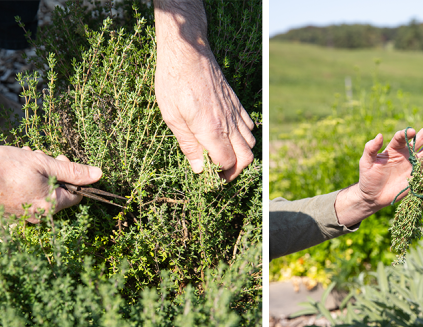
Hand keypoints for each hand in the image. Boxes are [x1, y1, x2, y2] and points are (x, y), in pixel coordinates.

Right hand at [0, 146, 101, 222]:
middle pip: (58, 192)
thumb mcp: (44, 163)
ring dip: (38, 173)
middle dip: (54, 171)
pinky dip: (25, 181)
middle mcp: (38, 216)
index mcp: (51, 205)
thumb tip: (98, 175)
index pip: (76, 194)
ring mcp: (23, 216)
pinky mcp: (10, 212)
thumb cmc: (5, 167)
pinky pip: (26, 196)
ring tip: (25, 157)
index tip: (60, 160)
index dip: (72, 176)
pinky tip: (15, 168)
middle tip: (41, 156)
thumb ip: (73, 171)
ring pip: (41, 191)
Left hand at [154, 1, 255, 181]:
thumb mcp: (172, 117)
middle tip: (219, 174)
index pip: (225, 163)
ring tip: (224, 157)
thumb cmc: (174, 81)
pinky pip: (250, 126)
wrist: (188, 50)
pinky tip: (230, 136)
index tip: (207, 178)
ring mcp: (234, 112)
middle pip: (245, 158)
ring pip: (250, 143)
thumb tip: (199, 169)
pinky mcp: (236, 102)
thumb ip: (188, 145)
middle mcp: (228, 123)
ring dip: (241, 155)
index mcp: (210, 129)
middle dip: (235, 171)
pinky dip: (245, 137)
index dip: (218, 175)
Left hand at [335, 116, 422, 226]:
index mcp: (393, 148)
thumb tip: (379, 135)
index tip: (411, 132)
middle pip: (422, 138)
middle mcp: (406, 153)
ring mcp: (414, 163)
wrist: (373, 196)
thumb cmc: (368, 178)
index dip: (407, 133)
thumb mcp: (366, 162)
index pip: (402, 137)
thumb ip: (371, 149)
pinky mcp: (419, 175)